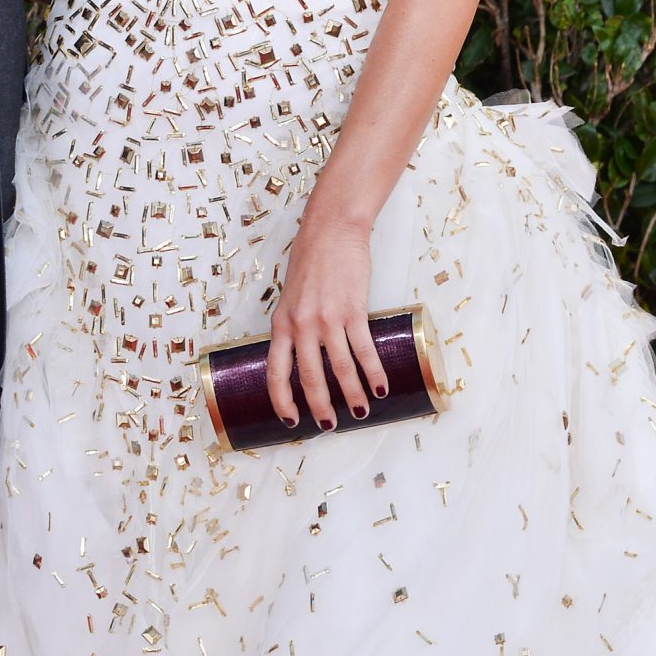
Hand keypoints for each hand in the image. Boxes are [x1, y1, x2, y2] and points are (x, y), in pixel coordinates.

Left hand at [266, 206, 387, 430]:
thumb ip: (294, 325)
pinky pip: (363, 349)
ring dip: (352, 394)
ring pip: (339, 369)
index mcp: (281, 323)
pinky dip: (373, 372)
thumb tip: (304, 356)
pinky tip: (380, 386)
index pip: (275, 372)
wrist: (331, 231)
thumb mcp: (291, 296)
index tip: (289, 420)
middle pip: (309, 378)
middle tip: (329, 424)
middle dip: (320, 407)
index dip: (281, 401)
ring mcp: (327, 319)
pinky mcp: (352, 310)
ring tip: (360, 410)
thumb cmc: (311, 261)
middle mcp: (301, 325)